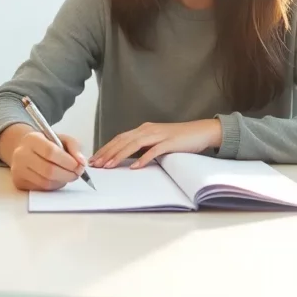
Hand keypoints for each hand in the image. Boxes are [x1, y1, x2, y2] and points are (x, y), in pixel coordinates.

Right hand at [7, 128, 86, 190]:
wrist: (24, 149)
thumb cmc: (46, 143)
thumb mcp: (61, 138)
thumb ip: (74, 147)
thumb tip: (81, 163)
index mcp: (32, 139)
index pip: (50, 152)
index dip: (67, 161)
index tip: (79, 165)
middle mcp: (21, 154)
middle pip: (48, 170)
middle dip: (68, 174)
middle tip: (77, 173)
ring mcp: (18, 170)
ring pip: (46, 182)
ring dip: (62, 181)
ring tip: (68, 175)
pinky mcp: (19, 182)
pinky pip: (41, 189)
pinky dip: (54, 186)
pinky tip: (57, 179)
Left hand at [89, 119, 222, 169]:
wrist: (201, 131)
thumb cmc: (179, 138)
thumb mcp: (157, 141)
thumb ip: (143, 147)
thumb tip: (127, 158)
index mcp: (144, 129)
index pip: (120, 138)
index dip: (106, 148)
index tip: (95, 159)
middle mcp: (148, 130)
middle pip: (123, 140)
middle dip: (107, 152)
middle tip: (95, 164)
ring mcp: (159, 135)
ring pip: (134, 144)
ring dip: (119, 156)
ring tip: (109, 166)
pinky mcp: (170, 142)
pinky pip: (154, 151)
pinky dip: (143, 159)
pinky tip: (134, 167)